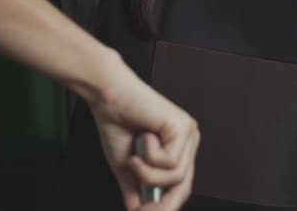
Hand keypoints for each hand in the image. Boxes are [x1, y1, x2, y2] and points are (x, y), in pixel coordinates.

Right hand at [76, 51, 199, 210]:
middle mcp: (188, 141)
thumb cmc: (118, 124)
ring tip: (134, 156)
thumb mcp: (128, 167)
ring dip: (147, 172)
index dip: (165, 206)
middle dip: (162, 203)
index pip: (181, 186)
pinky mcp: (183, 127)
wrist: (108, 98)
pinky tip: (143, 138)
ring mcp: (188, 134)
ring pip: (175, 176)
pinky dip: (149, 156)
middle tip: (141, 210)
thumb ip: (136, 190)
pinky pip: (169, 161)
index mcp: (179, 149)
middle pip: (184, 185)